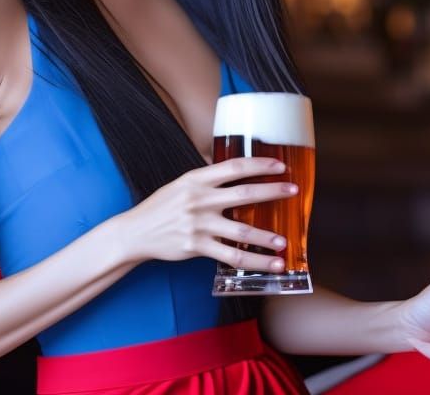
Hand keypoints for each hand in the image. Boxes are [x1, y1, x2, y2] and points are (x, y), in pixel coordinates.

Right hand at [120, 157, 296, 272]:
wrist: (136, 232)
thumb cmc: (162, 206)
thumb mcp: (181, 184)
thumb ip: (206, 178)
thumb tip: (232, 169)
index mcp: (196, 178)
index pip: (234, 167)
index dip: (260, 164)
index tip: (280, 164)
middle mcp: (199, 199)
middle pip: (244, 193)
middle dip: (272, 191)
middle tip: (293, 191)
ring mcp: (199, 224)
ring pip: (241, 231)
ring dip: (267, 237)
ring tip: (285, 241)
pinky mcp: (197, 247)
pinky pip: (232, 256)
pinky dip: (255, 261)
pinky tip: (271, 264)